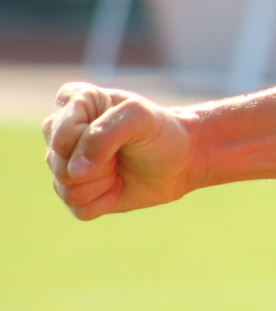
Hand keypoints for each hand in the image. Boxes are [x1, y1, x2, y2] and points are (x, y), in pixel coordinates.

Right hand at [43, 83, 195, 219]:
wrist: (183, 161)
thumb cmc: (161, 132)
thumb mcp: (139, 118)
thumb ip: (103, 135)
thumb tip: (75, 171)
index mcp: (74, 102)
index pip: (58, 132)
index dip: (86, 139)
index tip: (118, 131)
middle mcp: (63, 134)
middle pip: (57, 162)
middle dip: (98, 163)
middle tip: (122, 152)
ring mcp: (67, 164)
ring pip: (65, 188)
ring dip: (102, 183)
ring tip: (120, 168)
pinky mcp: (77, 193)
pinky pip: (77, 208)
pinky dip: (104, 202)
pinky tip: (118, 186)